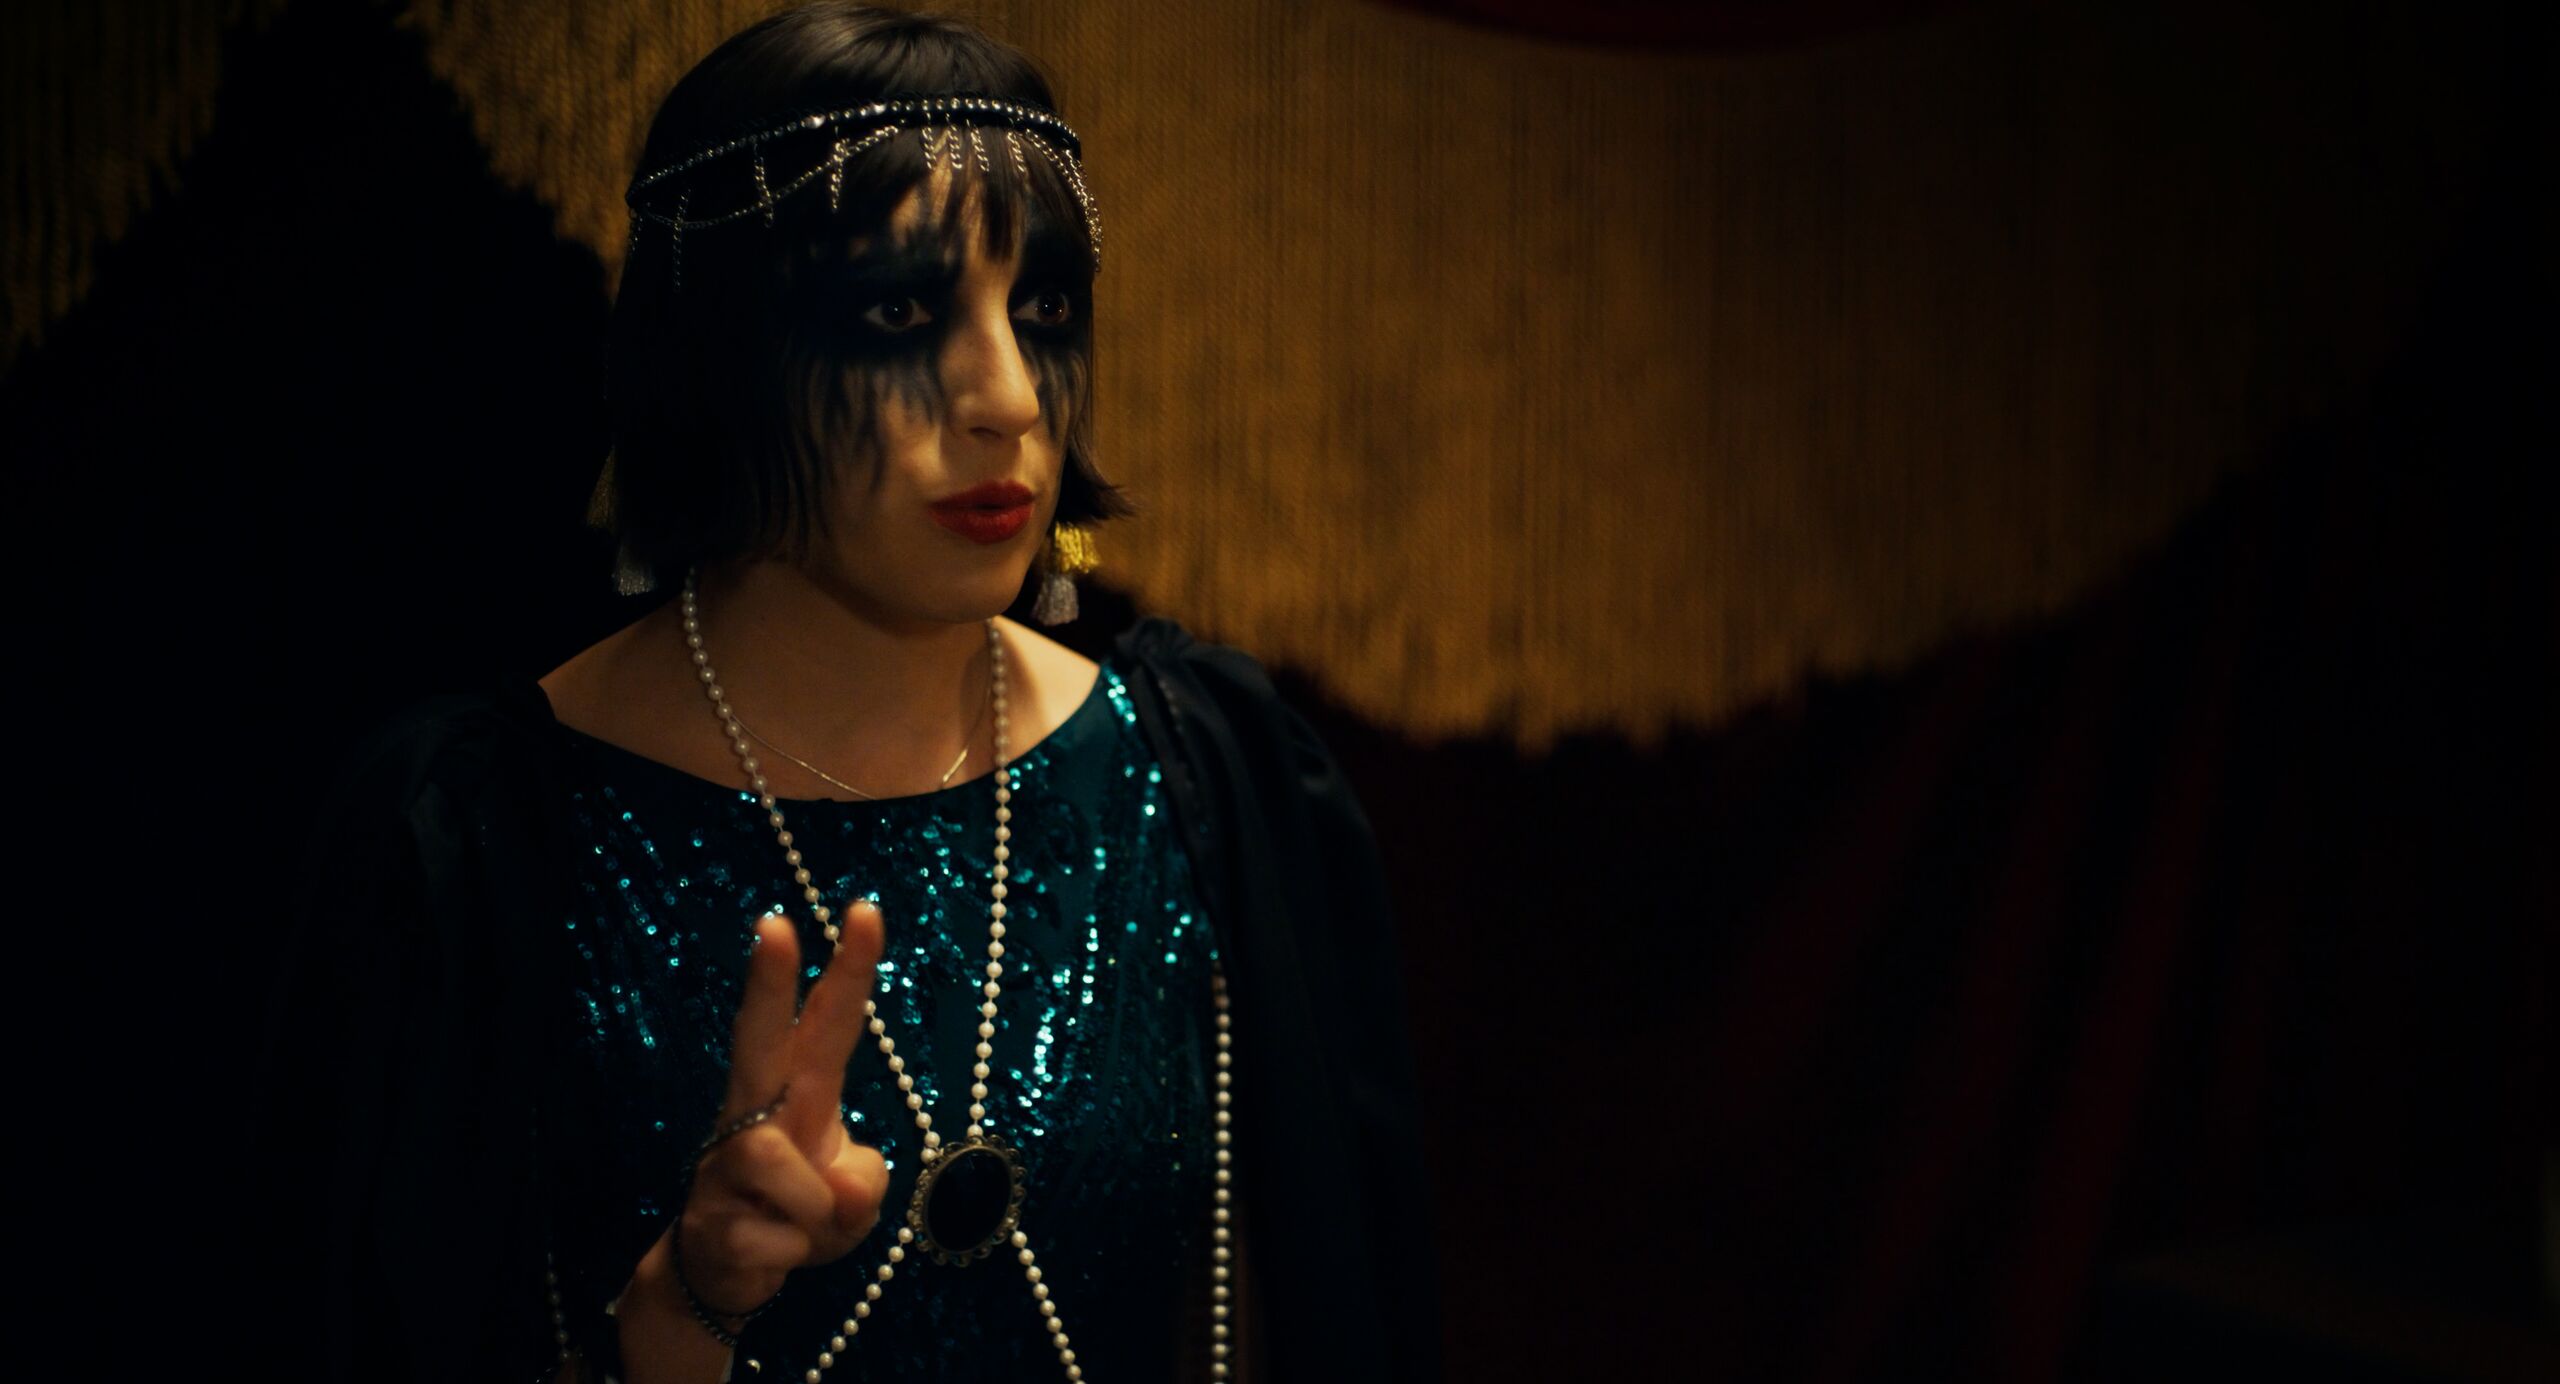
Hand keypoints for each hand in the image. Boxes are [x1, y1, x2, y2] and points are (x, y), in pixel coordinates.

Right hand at [672, 903, 892, 1318]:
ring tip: (809, 1227)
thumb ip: (864, 1183)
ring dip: (816, 1209)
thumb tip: (835, 1190)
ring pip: (779, 1162)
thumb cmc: (801, 1211)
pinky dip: (796, 1255)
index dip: (850, 969)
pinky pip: (778, 1237)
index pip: (828, 1022)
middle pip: (758, 1036)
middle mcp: (755, 1112)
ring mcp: (723, 1162)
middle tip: (774, 923)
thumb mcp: (855, 1196)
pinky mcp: (708, 1218)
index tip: (864, 910)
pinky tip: (775, 1255)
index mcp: (799, 1090)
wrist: (729, 1277)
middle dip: (768, 982)